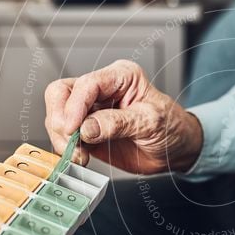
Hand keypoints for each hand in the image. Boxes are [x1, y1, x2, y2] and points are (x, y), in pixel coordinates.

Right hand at [45, 60, 203, 173]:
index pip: (86, 84)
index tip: (73, 129)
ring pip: (57, 116)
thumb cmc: (172, 128)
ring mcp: (91, 110)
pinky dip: (65, 148)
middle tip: (71, 143)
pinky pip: (64, 136)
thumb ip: (118, 123)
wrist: (177, 150)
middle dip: (60, 119)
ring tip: (81, 155)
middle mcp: (102, 89)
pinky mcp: (86, 130)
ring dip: (62, 138)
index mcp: (120, 76)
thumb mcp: (150, 123)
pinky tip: (80, 157)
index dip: (75, 106)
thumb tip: (86, 128)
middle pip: (61, 94)